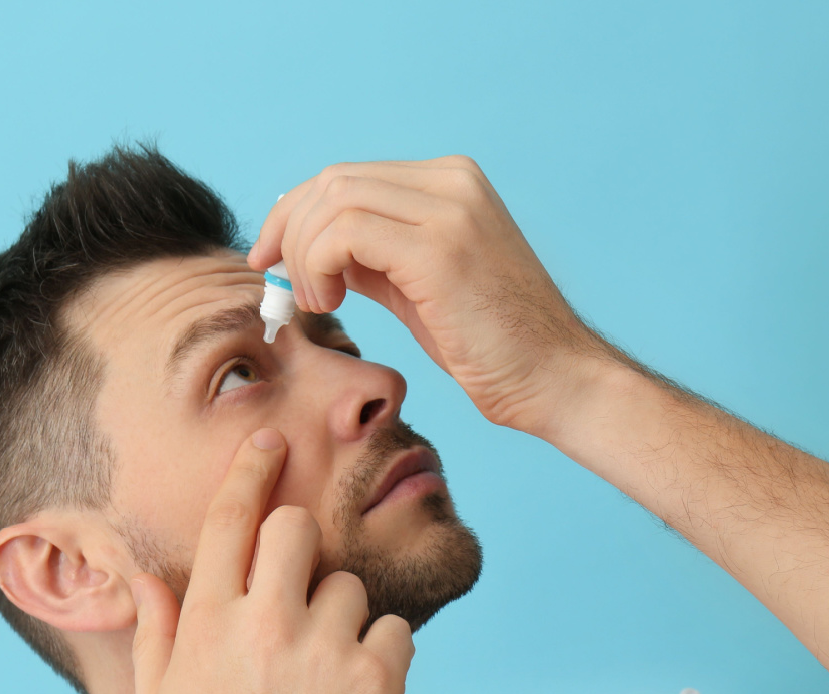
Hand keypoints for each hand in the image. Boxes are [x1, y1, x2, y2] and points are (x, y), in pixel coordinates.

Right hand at [128, 428, 413, 693]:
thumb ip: (158, 633)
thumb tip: (145, 575)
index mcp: (207, 624)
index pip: (230, 520)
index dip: (251, 470)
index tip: (271, 440)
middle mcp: (263, 623)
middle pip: (297, 529)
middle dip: (302, 551)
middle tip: (302, 600)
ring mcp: (323, 648)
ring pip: (349, 587)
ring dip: (342, 621)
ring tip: (323, 685)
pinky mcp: (377, 678)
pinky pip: (394, 631)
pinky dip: (382, 659)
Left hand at [248, 157, 614, 433]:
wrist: (558, 380)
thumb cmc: (493, 347)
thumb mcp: (420, 288)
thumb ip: (373, 257)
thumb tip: (310, 248)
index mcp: (451, 183)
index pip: (347, 177)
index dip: (295, 215)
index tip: (270, 259)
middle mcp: (452, 183)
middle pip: (333, 181)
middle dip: (288, 231)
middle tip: (278, 286)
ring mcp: (450, 210)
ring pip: (332, 202)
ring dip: (303, 255)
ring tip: (316, 303)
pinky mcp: (440, 249)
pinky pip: (344, 234)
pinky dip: (318, 266)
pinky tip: (330, 302)